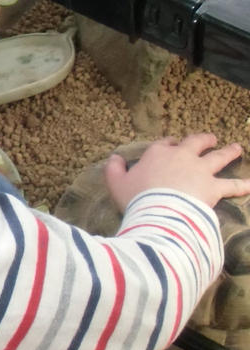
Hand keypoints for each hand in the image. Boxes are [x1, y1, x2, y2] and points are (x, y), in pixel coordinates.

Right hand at [104, 134, 249, 210]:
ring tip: (237, 148)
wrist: (159, 210)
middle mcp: (182, 157)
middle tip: (210, 139)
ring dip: (229, 152)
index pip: (165, 144)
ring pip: (218, 157)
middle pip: (195, 143)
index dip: (170, 144)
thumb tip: (114, 158)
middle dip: (203, 140)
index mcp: (157, 153)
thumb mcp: (116, 182)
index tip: (173, 144)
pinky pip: (233, 185)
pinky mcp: (214, 188)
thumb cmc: (135, 196)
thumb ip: (113, 169)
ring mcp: (200, 171)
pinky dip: (243, 185)